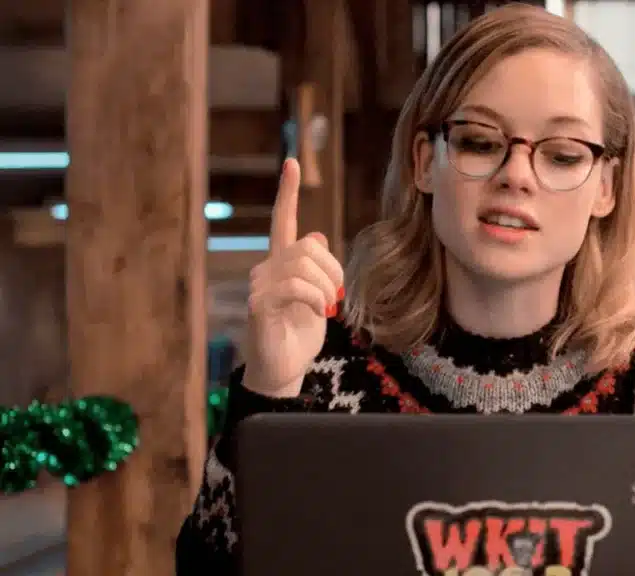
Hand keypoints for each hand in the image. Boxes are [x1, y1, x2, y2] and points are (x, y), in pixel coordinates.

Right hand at [243, 159, 344, 396]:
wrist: (283, 370)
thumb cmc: (299, 334)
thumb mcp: (317, 298)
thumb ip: (317, 269)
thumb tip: (317, 235)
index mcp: (282, 263)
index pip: (283, 221)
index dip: (287, 192)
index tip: (292, 162)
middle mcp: (266, 268)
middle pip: (308, 245)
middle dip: (334, 270)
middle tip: (337, 297)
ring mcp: (259, 285)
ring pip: (303, 263)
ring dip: (327, 288)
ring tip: (327, 309)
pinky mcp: (258, 304)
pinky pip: (294, 286)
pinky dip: (315, 299)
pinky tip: (317, 314)